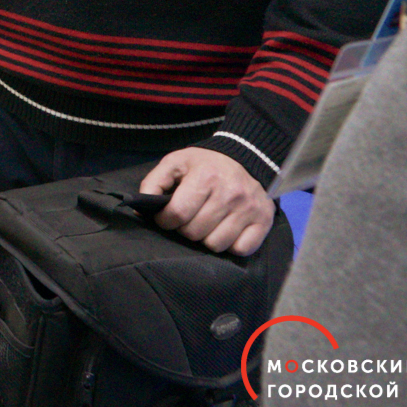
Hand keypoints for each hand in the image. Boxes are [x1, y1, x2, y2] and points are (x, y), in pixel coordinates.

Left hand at [141, 148, 274, 255]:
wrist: (246, 157)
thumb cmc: (204, 163)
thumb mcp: (175, 163)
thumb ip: (153, 183)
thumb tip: (142, 210)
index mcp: (205, 177)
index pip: (178, 214)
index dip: (165, 220)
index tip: (166, 217)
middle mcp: (230, 194)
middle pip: (195, 233)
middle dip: (184, 229)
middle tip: (188, 218)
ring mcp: (249, 209)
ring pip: (216, 245)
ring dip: (205, 239)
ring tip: (206, 223)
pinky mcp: (264, 221)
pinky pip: (241, 249)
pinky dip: (230, 245)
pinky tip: (225, 230)